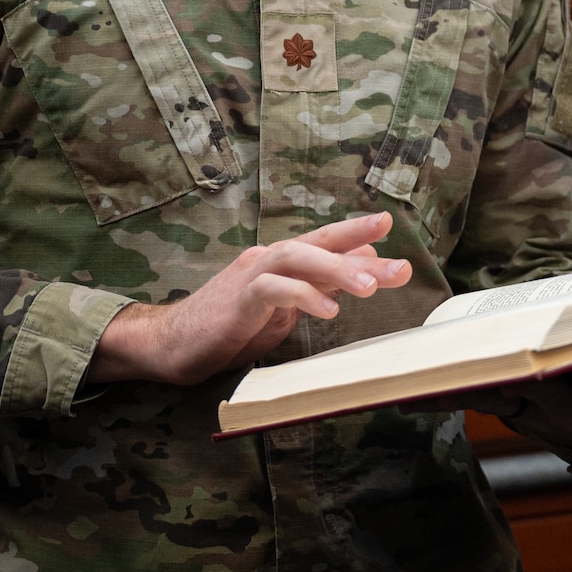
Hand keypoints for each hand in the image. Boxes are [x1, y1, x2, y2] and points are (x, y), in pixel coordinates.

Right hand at [87, 213, 410, 385]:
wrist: (172, 343)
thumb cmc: (229, 328)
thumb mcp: (283, 310)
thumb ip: (319, 287)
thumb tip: (362, 268)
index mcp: (281, 264)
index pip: (324, 243)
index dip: (355, 234)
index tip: (389, 228)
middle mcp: (267, 260)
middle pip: (318, 244)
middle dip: (359, 247)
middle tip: (400, 266)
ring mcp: (250, 276)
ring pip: (298, 258)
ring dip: (337, 269)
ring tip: (372, 286)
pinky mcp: (237, 299)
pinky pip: (273, 289)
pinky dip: (302, 295)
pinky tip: (327, 309)